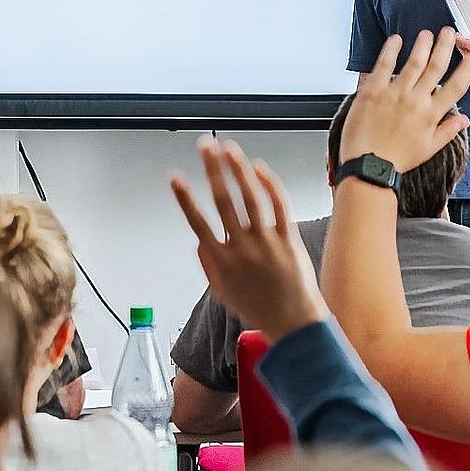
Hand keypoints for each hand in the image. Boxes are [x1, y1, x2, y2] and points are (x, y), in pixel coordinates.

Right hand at [171, 138, 326, 340]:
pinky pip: (278, 206)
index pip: (197, 223)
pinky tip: (259, 169)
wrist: (294, 323)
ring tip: (229, 150)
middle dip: (212, 170)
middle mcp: (242, 248)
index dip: (184, 198)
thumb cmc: (258, 308)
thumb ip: (207, 265)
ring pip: (250, 198)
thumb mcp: (222, 293)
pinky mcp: (288, 239)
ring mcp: (266, 242)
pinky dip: (268, 185)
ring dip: (238, 170)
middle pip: (224, 201)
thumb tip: (198, 240)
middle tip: (205, 147)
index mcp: (222, 262)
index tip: (174, 177)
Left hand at [340, 29, 469, 173]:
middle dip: (445, 47)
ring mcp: (394, 94)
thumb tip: (464, 119)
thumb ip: (447, 131)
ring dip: (422, 45)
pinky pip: (384, 65)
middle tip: (449, 33)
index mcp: (431, 115)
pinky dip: (391, 50)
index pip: (455, 87)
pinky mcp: (373, 92)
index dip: (466, 70)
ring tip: (428, 33)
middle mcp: (416, 101)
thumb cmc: (396, 159)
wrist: (369, 165)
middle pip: (435, 67)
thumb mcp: (429, 149)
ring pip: (413, 63)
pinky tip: (396, 39)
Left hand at [451, 11, 469, 80]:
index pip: (455, 37)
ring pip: (461, 55)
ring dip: (465, 50)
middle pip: (457, 45)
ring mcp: (468, 66)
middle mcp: (468, 57)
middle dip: (462, 40)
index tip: (454, 30)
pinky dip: (469, 60)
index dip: (454, 32)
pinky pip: (466, 65)